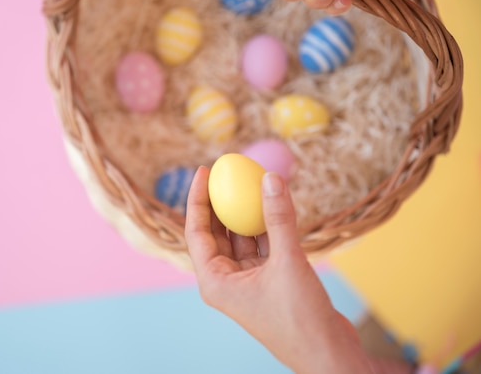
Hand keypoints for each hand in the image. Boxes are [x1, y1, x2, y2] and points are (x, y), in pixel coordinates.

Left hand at [184, 167, 372, 372]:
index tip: (204, 170)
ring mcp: (248, 281)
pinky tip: (275, 203)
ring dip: (248, 212)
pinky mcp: (269, 281)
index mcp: (215, 281)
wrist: (329, 355)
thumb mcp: (288, 261)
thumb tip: (270, 177)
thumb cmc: (300, 318)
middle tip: (227, 171)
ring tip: (252, 181)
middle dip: (221, 202)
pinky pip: (263, 245)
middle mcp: (226, 280)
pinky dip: (269, 226)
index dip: (198, 199)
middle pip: (216, 232)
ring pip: (242, 237)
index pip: (196, 232)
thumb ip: (279, 218)